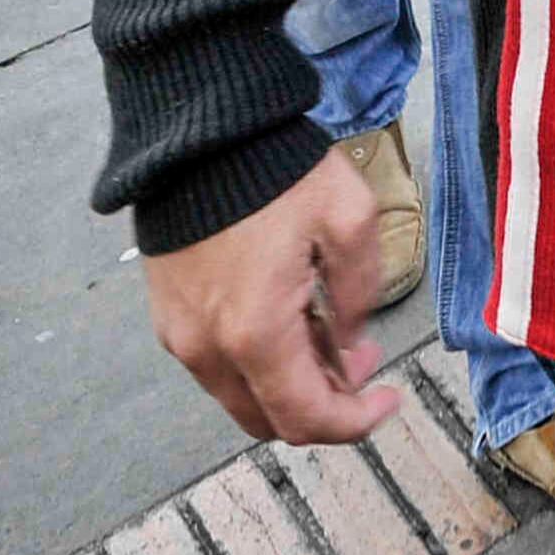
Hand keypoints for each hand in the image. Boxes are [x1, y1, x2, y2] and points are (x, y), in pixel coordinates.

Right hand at [141, 151, 403, 444]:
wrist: (199, 133)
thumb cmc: (275, 170)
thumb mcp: (350, 219)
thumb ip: (359, 293)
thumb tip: (349, 340)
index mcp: (255, 334)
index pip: (306, 419)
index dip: (355, 421)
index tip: (388, 396)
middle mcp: (207, 349)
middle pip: (270, 420)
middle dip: (324, 405)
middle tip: (360, 359)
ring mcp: (180, 335)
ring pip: (242, 395)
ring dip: (290, 383)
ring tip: (326, 326)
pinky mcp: (167, 315)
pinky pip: (217, 365)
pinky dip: (258, 362)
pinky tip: (287, 313)